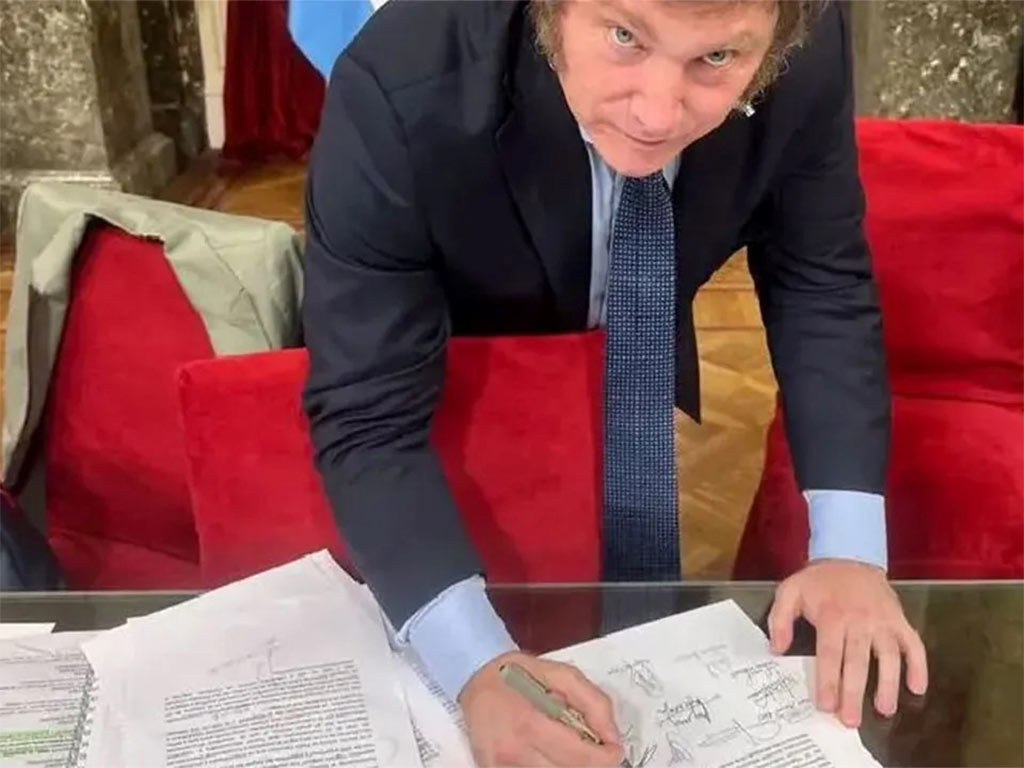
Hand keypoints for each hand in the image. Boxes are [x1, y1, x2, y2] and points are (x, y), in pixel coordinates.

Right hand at [458, 651, 624, 766]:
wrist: (472, 679)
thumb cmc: (517, 674)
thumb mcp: (560, 673)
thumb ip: (593, 702)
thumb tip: (612, 737)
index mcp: (529, 723)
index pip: (580, 756)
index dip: (605, 758)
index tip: (613, 751)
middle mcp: (513, 753)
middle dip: (588, 763)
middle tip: (591, 747)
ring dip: (568, 765)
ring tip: (565, 746)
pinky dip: (549, 766)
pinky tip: (548, 753)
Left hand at [767, 559, 928, 727]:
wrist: (849, 556)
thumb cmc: (818, 581)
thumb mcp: (789, 591)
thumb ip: (779, 620)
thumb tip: (776, 650)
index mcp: (832, 616)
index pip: (830, 653)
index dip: (828, 680)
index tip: (826, 705)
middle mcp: (860, 620)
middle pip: (858, 661)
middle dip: (854, 692)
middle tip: (850, 720)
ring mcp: (883, 621)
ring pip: (889, 656)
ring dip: (888, 684)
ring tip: (884, 710)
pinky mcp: (900, 620)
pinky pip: (914, 644)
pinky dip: (919, 665)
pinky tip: (917, 688)